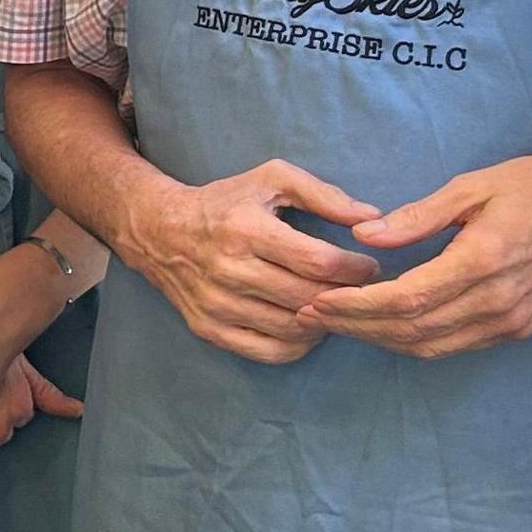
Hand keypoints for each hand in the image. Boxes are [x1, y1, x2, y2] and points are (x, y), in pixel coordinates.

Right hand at [110, 160, 381, 363]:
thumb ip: (325, 195)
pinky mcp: (209, 329)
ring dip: (324, 322)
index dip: (355, 269)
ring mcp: (217, 304)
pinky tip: (307, 326)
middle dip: (345, 296)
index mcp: (247, 229)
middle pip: (308, 298)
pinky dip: (298, 345)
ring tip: (334, 305)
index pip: (318, 261)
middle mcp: (229, 270)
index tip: (368, 267)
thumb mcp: (273, 180)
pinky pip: (269, 352)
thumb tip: (372, 218)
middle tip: (359, 290)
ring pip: (293, 329)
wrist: (160, 231)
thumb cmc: (227, 203)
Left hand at [301, 154, 531, 357]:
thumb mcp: (476, 185)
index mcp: (483, 260)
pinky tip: (382, 324)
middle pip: (410, 331)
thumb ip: (419, 215)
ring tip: (337, 322)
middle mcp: (496, 301)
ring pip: (428, 346)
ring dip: (378, 339)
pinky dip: (411, 340)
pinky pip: (451, 345)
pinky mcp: (515, 329)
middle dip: (355, 327)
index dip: (356, 307)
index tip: (317, 300)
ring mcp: (508, 322)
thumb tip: (365, 235)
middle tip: (312, 314)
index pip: (405, 300)